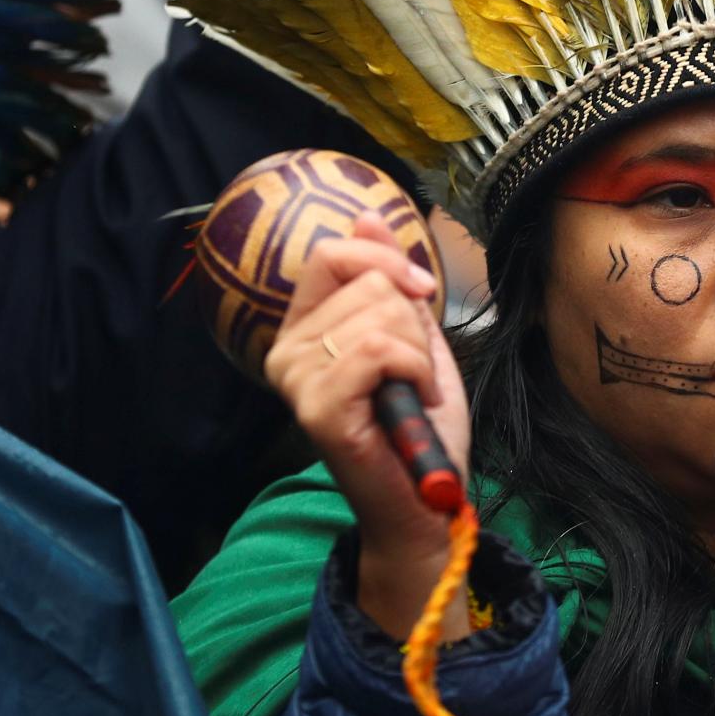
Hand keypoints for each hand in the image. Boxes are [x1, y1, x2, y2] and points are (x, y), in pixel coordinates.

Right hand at [263, 215, 470, 631]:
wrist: (427, 497)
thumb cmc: (418, 424)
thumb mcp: (410, 335)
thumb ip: (386, 280)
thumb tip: (366, 217)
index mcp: (303, 330)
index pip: (330, 254)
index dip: (386, 263)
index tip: (419, 294)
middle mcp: (286, 351)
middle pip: (367, 282)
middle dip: (412, 323)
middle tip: (410, 373)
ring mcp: (297, 380)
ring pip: (378, 314)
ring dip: (417, 353)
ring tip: (410, 392)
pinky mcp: (317, 406)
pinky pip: (378, 348)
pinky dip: (414, 371)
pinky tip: (411, 402)